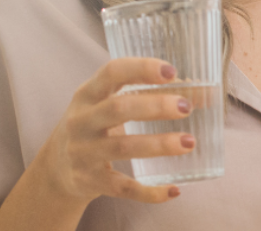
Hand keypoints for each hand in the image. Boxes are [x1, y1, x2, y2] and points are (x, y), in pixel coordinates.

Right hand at [30, 57, 195, 206]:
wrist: (55, 169)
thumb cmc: (95, 124)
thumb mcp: (109, 103)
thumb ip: (150, 95)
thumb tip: (206, 94)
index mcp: (87, 94)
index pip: (111, 73)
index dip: (141, 69)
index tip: (171, 70)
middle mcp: (81, 121)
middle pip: (118, 109)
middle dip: (155, 107)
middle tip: (186, 108)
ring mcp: (83, 153)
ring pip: (122, 147)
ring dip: (158, 144)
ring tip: (189, 142)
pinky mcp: (90, 181)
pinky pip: (122, 187)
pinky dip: (148, 192)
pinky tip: (174, 190)